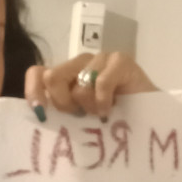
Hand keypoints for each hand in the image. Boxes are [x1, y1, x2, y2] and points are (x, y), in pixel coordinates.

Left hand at [24, 52, 157, 119]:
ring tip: (102, 113)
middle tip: (80, 115)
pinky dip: (104, 103)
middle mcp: (79, 64)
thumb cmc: (110, 123)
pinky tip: (111, 110)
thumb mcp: (77, 120)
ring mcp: (100, 59)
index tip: (41, 114)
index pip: (37, 73)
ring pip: (79, 85)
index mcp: (65, 76)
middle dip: (63, 103)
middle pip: (52, 77)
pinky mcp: (121, 60)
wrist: (148, 120)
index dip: (33, 92)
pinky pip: (101, 83)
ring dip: (90, 107)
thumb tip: (37, 115)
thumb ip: (58, 113)